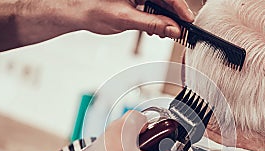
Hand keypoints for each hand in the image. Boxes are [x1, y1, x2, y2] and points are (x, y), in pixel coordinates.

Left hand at [63, 0, 194, 37]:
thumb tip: (172, 30)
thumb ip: (152, 24)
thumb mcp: (126, 19)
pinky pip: (150, 5)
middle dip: (173, 15)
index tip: (188, 21)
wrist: (76, 11)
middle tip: (180, 31)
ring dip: (164, 18)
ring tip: (166, 33)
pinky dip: (155, 17)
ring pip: (159, 3)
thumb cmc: (93, 9)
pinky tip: (156, 28)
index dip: (180, 8)